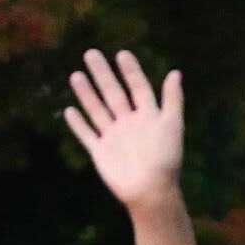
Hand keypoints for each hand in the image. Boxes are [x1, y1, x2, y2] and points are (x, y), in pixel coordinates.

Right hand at [64, 49, 183, 211]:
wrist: (151, 190)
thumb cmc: (166, 159)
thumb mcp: (172, 125)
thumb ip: (173, 99)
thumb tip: (175, 72)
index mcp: (147, 115)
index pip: (138, 87)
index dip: (131, 71)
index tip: (121, 54)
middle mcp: (129, 123)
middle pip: (113, 94)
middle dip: (102, 74)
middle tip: (91, 53)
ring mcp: (113, 137)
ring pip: (97, 110)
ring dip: (86, 93)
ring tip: (76, 75)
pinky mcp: (101, 152)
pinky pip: (87, 135)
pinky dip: (78, 124)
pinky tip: (69, 110)